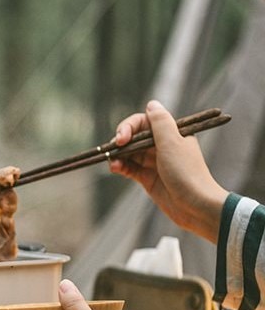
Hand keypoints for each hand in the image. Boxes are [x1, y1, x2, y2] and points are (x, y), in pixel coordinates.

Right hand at [110, 100, 227, 242]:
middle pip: (134, 137)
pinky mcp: (147, 178)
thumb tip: (151, 104)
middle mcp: (162, 146)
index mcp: (171, 133)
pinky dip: (121, 167)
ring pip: (129, 153)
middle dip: (121, 142)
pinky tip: (115, 168)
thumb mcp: (172, 143)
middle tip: (113, 150)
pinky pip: (129, 168)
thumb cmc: (186, 173)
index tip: (122, 138)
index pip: (144, 122)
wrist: (195, 205)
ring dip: (119, 156)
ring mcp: (154, 163)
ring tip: (114, 164)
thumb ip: (160, 122)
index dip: (129, 127)